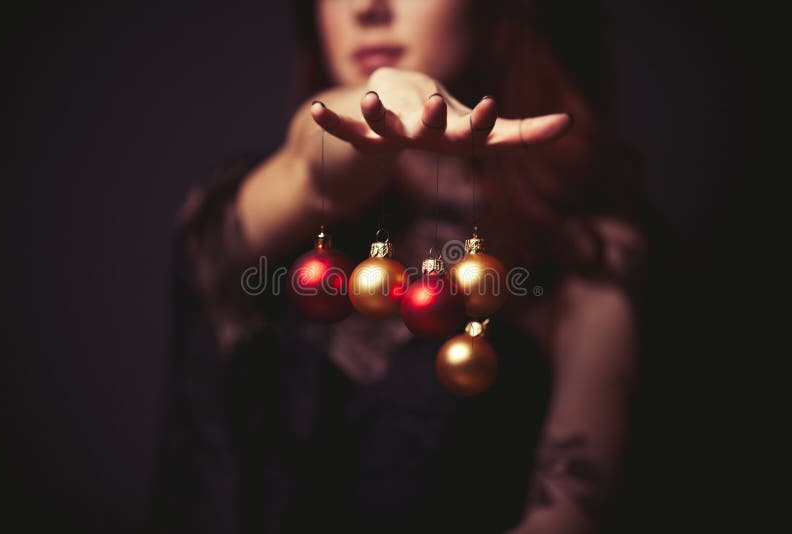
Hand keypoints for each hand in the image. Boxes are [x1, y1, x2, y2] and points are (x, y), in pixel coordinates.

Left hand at [311, 67, 572, 155]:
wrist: (406, 135)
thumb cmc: (450, 126)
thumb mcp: (485, 129)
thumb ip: (525, 132)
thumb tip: (571, 125)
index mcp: (457, 138)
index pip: (477, 134)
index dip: (483, 122)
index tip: (491, 105)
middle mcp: (427, 141)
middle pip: (433, 133)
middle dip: (435, 121)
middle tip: (436, 108)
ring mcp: (396, 138)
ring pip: (386, 130)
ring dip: (377, 116)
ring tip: (369, 99)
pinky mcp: (365, 135)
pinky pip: (346, 132)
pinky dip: (331, 123)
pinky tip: (313, 109)